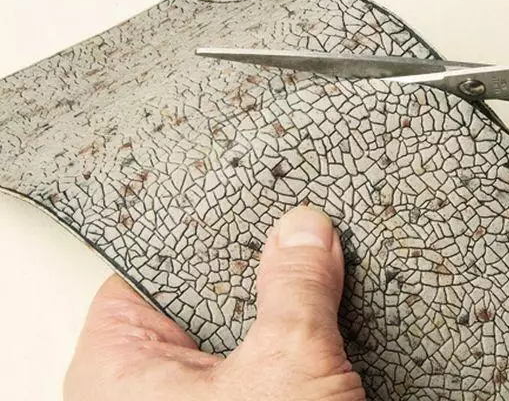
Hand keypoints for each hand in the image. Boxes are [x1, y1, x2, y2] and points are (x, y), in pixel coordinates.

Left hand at [64, 206, 364, 400]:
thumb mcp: (287, 371)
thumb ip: (294, 291)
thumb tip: (304, 230)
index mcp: (115, 372)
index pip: (142, 269)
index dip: (194, 231)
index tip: (241, 196)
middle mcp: (144, 391)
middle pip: (195, 295)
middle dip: (251, 265)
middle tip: (295, 225)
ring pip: (236, 330)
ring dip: (279, 304)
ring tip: (317, 259)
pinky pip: (263, 358)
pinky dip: (292, 336)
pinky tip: (324, 312)